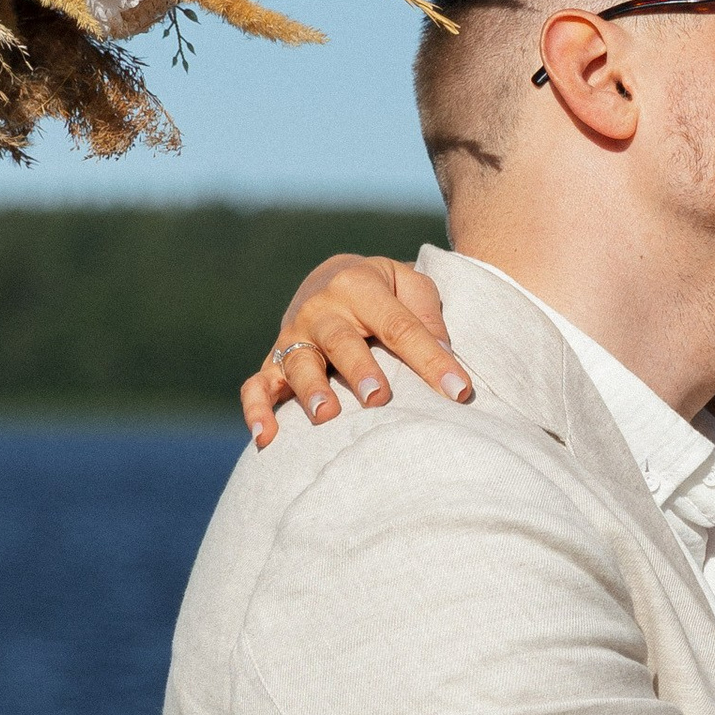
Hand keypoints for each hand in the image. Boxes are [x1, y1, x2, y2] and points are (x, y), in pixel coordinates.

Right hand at [238, 256, 466, 447]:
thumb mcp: (409, 285)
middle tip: (378, 397)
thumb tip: (445, 353)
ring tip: (326, 415)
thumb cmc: (383, 291)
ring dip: (310, 389)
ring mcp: (294, 336)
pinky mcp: (273, 361)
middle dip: (359, 369)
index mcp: (360, 286)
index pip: (400, 326)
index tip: (458, 390)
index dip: (430, 359)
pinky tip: (266, 437)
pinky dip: (256, 410)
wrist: (331, 277)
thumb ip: (427, 313)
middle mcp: (322, 309)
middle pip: (342, 341)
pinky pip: (257, 385)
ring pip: (298, 363)